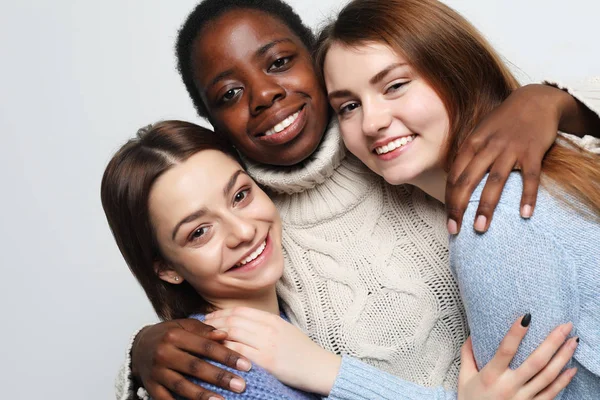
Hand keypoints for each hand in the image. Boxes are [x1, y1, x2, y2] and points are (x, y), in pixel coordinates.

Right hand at [132, 319, 251, 399]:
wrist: (138, 345)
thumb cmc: (168, 334)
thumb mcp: (184, 326)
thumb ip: (205, 330)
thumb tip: (225, 335)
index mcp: (175, 335)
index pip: (206, 346)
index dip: (227, 356)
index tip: (245, 365)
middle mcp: (164, 353)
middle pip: (196, 367)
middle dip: (220, 377)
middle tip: (240, 385)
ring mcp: (156, 371)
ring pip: (182, 386)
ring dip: (203, 395)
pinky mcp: (151, 386)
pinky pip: (166, 399)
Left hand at [205, 307, 341, 395]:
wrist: (320, 367)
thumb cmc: (302, 351)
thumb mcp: (285, 330)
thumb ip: (266, 325)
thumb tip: (244, 324)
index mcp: (273, 319)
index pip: (241, 311)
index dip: (222, 313)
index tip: (210, 317)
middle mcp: (269, 328)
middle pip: (234, 320)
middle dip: (214, 322)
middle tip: (201, 327)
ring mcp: (267, 344)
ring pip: (234, 333)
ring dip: (216, 335)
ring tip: (204, 339)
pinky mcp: (266, 360)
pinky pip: (239, 352)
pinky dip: (225, 350)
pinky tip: (216, 353)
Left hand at [446, 84, 571, 233]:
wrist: (535, 99)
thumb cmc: (503, 120)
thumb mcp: (479, 132)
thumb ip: (467, 155)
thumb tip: (454, 181)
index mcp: (472, 143)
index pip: (454, 176)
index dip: (448, 199)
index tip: (448, 219)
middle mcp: (488, 147)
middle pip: (468, 181)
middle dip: (459, 208)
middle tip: (455, 230)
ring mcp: (511, 149)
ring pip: (495, 181)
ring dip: (486, 207)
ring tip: (481, 228)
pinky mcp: (533, 151)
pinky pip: (530, 177)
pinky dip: (527, 196)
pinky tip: (524, 214)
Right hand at [458, 315, 577, 399]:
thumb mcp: (464, 377)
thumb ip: (467, 355)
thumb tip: (472, 335)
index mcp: (491, 376)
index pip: (505, 350)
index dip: (516, 333)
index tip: (526, 316)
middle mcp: (509, 387)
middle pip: (535, 362)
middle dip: (553, 342)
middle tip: (565, 326)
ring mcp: (522, 398)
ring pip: (547, 376)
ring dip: (563, 358)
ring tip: (573, 341)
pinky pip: (550, 393)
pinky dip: (563, 381)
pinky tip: (572, 369)